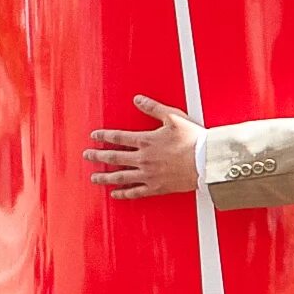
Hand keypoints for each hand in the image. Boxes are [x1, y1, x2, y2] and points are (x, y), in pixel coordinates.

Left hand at [85, 94, 204, 198]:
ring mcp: (148, 174)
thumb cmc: (194, 140)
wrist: (206, 161)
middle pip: (114, 157)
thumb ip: (154, 108)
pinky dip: (124, 193)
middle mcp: (143, 158)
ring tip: (94, 177)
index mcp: (146, 140)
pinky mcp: (157, 187)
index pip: (118, 137)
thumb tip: (138, 99)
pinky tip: (115, 193)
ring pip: (120, 176)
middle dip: (98, 155)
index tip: (94, 136)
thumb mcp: (174, 117)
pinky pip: (136, 191)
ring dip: (105, 176)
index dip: (103, 136)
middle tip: (87, 155)